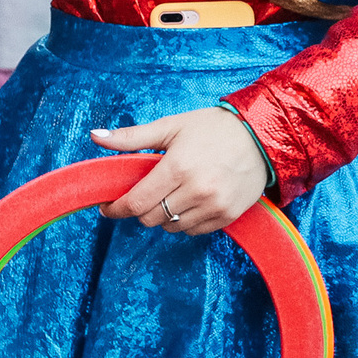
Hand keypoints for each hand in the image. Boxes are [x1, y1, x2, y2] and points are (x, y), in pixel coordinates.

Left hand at [92, 105, 270, 235]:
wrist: (262, 136)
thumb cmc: (213, 128)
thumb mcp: (170, 126)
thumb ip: (131, 137)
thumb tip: (95, 136)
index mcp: (177, 167)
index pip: (137, 202)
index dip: (117, 209)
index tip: (107, 208)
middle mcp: (196, 190)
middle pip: (151, 218)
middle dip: (139, 210)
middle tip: (142, 195)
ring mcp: (214, 205)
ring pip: (171, 227)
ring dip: (162, 216)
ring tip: (169, 194)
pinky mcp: (228, 215)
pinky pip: (194, 231)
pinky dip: (184, 221)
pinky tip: (188, 202)